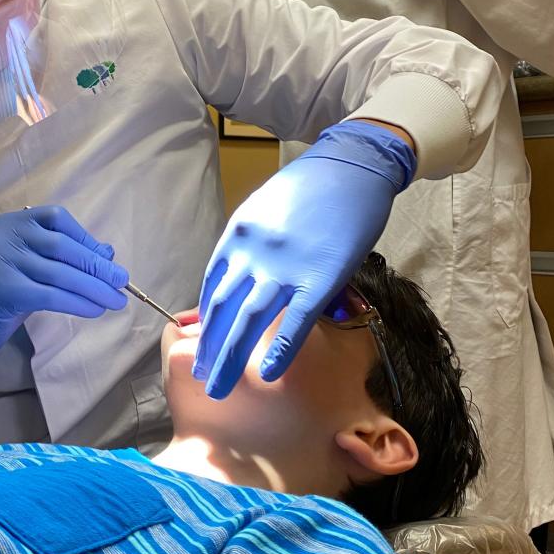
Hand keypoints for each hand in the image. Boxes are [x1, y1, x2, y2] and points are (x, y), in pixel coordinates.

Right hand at [0, 206, 128, 379]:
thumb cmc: (2, 296)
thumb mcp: (33, 270)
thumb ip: (64, 257)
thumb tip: (107, 253)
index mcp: (9, 222)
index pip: (56, 219)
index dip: (85, 239)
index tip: (107, 261)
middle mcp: (1, 236)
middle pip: (61, 246)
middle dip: (96, 266)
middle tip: (122, 282)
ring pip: (60, 273)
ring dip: (94, 288)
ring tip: (115, 301)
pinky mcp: (0, 290)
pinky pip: (50, 295)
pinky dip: (78, 303)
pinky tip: (94, 310)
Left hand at [195, 121, 415, 398]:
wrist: (352, 165)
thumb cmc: (312, 185)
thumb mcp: (267, 208)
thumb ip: (253, 242)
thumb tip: (249, 274)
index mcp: (237, 234)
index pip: (212, 285)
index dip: (204, 318)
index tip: (201, 341)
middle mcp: (251, 253)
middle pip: (221, 309)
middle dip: (208, 347)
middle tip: (201, 377)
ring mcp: (283, 267)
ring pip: (247, 322)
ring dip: (230, 358)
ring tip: (219, 388)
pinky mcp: (319, 278)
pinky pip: (294, 322)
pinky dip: (281, 351)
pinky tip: (269, 375)